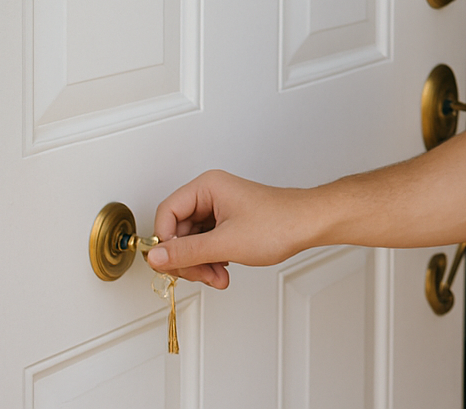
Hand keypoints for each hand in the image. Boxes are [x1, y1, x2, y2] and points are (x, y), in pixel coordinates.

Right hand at [147, 170, 306, 288]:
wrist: (309, 225)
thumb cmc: (279, 223)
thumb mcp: (225, 243)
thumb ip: (187, 251)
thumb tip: (156, 257)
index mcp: (206, 187)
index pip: (166, 213)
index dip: (165, 241)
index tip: (170, 264)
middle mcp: (210, 194)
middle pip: (177, 230)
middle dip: (187, 259)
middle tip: (201, 275)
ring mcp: (219, 208)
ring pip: (192, 241)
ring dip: (201, 264)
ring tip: (217, 277)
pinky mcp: (228, 222)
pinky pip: (206, 243)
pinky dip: (211, 261)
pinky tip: (223, 272)